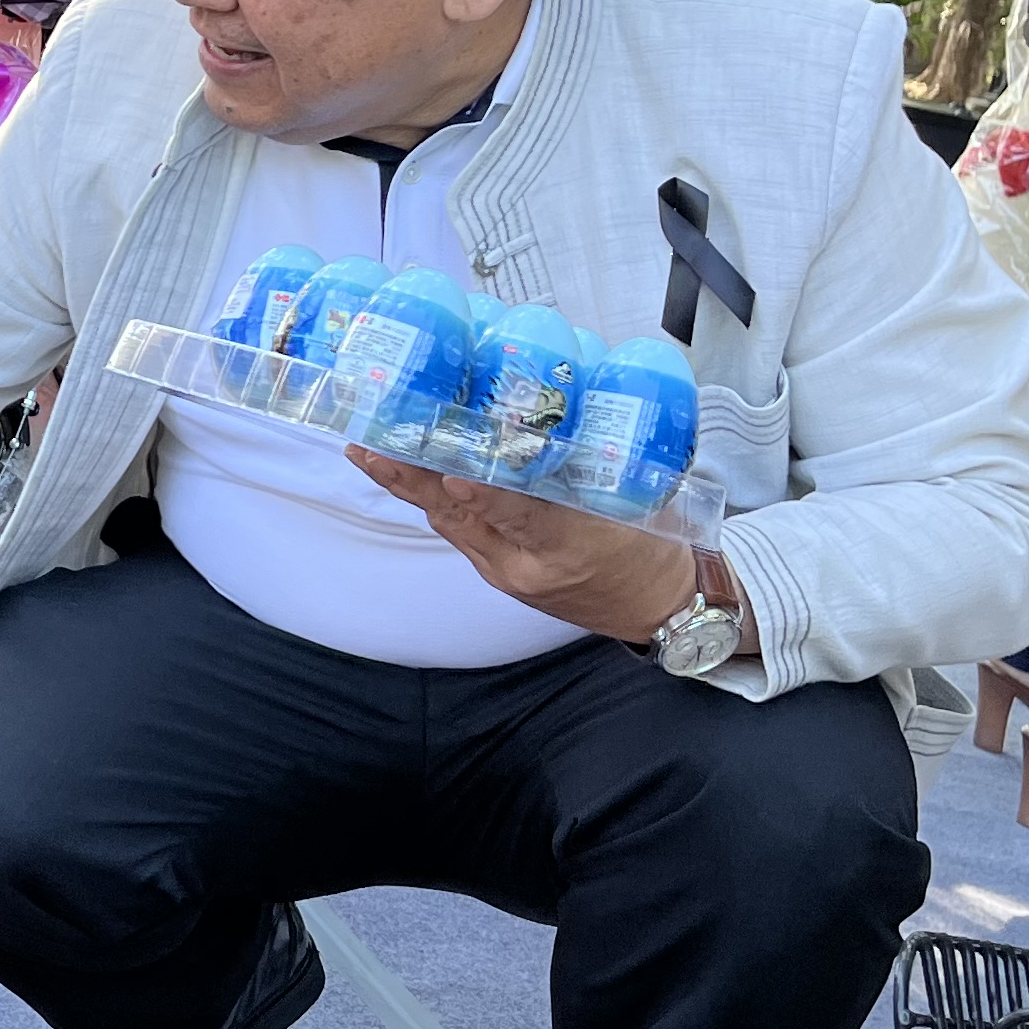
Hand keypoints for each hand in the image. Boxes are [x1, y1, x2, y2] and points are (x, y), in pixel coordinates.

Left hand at [344, 452, 700, 641]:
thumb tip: (542, 419)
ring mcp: (509, 574)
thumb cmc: (652, 548)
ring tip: (373, 450)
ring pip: (451, 525)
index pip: (521, 513)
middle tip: (369, 445)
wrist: (659, 609)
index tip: (452, 475)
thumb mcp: (636, 502)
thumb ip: (589, 465)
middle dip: (412, 480)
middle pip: (461, 517)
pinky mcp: (503, 576)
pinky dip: (435, 502)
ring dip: (412, 488)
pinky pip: (461, 535)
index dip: (485, 493)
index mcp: (572, 544)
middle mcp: (528, 566)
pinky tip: (412, 475)